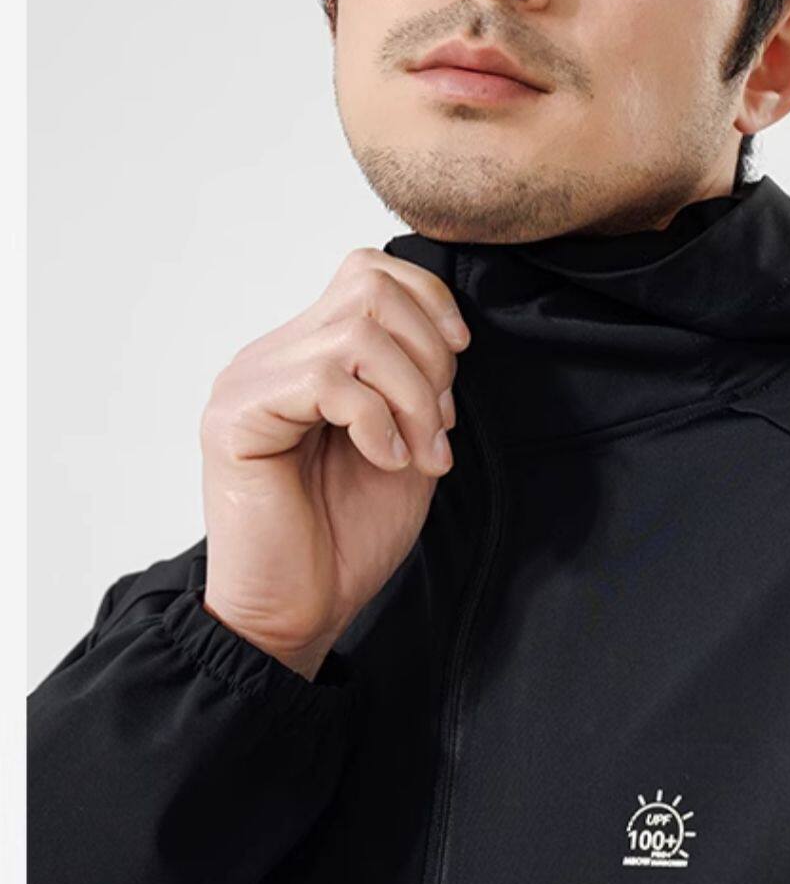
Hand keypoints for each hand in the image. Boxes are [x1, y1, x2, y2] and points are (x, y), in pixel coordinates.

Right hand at [200, 249, 469, 676]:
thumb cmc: (345, 539)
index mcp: (310, 356)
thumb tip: (447, 336)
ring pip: (357, 333)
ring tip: (417, 454)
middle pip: (369, 288)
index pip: (368, 271)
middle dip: (429, 356)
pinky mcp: (236, 417)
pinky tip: (384, 462)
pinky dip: (376, 421)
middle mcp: (274, 357)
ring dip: (412, 397)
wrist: (297, 613)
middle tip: (438, 430)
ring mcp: (250, 382)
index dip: (428, 301)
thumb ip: (418, 387)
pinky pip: (328, 379)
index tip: (459, 360)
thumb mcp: (405, 447)